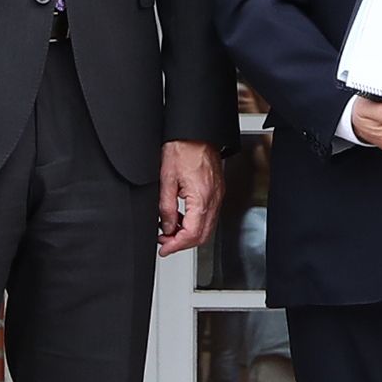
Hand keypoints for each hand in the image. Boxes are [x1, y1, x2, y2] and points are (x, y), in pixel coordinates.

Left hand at [156, 139, 223, 256]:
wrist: (196, 132)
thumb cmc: (182, 148)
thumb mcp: (166, 179)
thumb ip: (166, 208)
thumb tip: (167, 227)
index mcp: (201, 197)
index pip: (192, 234)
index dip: (176, 246)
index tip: (164, 249)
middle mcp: (214, 198)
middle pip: (202, 236)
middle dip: (182, 244)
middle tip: (165, 243)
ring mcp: (217, 195)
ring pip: (207, 227)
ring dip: (188, 234)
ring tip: (169, 230)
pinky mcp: (216, 191)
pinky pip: (208, 215)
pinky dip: (195, 222)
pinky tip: (181, 217)